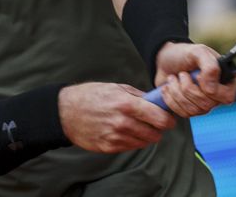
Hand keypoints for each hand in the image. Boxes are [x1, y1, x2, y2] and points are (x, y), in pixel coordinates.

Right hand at [58, 82, 175, 152]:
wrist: (66, 112)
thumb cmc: (91, 95)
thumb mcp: (116, 87)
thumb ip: (138, 96)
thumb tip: (156, 101)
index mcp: (126, 104)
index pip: (158, 118)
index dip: (168, 120)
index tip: (170, 120)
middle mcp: (122, 123)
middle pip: (154, 133)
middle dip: (158, 129)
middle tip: (156, 123)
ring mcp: (115, 137)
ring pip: (143, 142)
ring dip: (146, 136)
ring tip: (141, 126)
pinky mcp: (108, 147)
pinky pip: (130, 147)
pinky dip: (134, 141)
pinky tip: (128, 132)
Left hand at [154, 42, 235, 117]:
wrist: (165, 61)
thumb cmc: (184, 54)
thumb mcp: (198, 52)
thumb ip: (210, 66)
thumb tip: (212, 89)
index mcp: (224, 79)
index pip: (226, 96)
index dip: (211, 90)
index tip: (198, 76)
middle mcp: (216, 94)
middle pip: (207, 104)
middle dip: (188, 88)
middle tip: (182, 74)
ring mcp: (203, 104)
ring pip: (193, 110)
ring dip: (177, 92)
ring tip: (173, 78)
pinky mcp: (189, 109)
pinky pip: (183, 113)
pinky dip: (171, 99)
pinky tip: (168, 88)